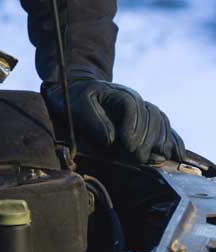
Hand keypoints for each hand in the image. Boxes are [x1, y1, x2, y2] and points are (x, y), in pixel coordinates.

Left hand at [43, 79, 184, 163]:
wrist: (78, 96)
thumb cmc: (75, 101)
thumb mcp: (75, 105)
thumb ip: (90, 119)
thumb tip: (110, 139)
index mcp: (117, 93)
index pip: (132, 106)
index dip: (133, 127)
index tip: (127, 145)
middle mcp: (136, 99)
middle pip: (151, 116)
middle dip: (146, 139)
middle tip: (137, 158)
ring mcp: (144, 110)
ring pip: (162, 122)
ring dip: (160, 141)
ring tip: (152, 159)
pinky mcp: (149, 122)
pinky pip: (167, 128)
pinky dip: (174, 141)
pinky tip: (177, 154)